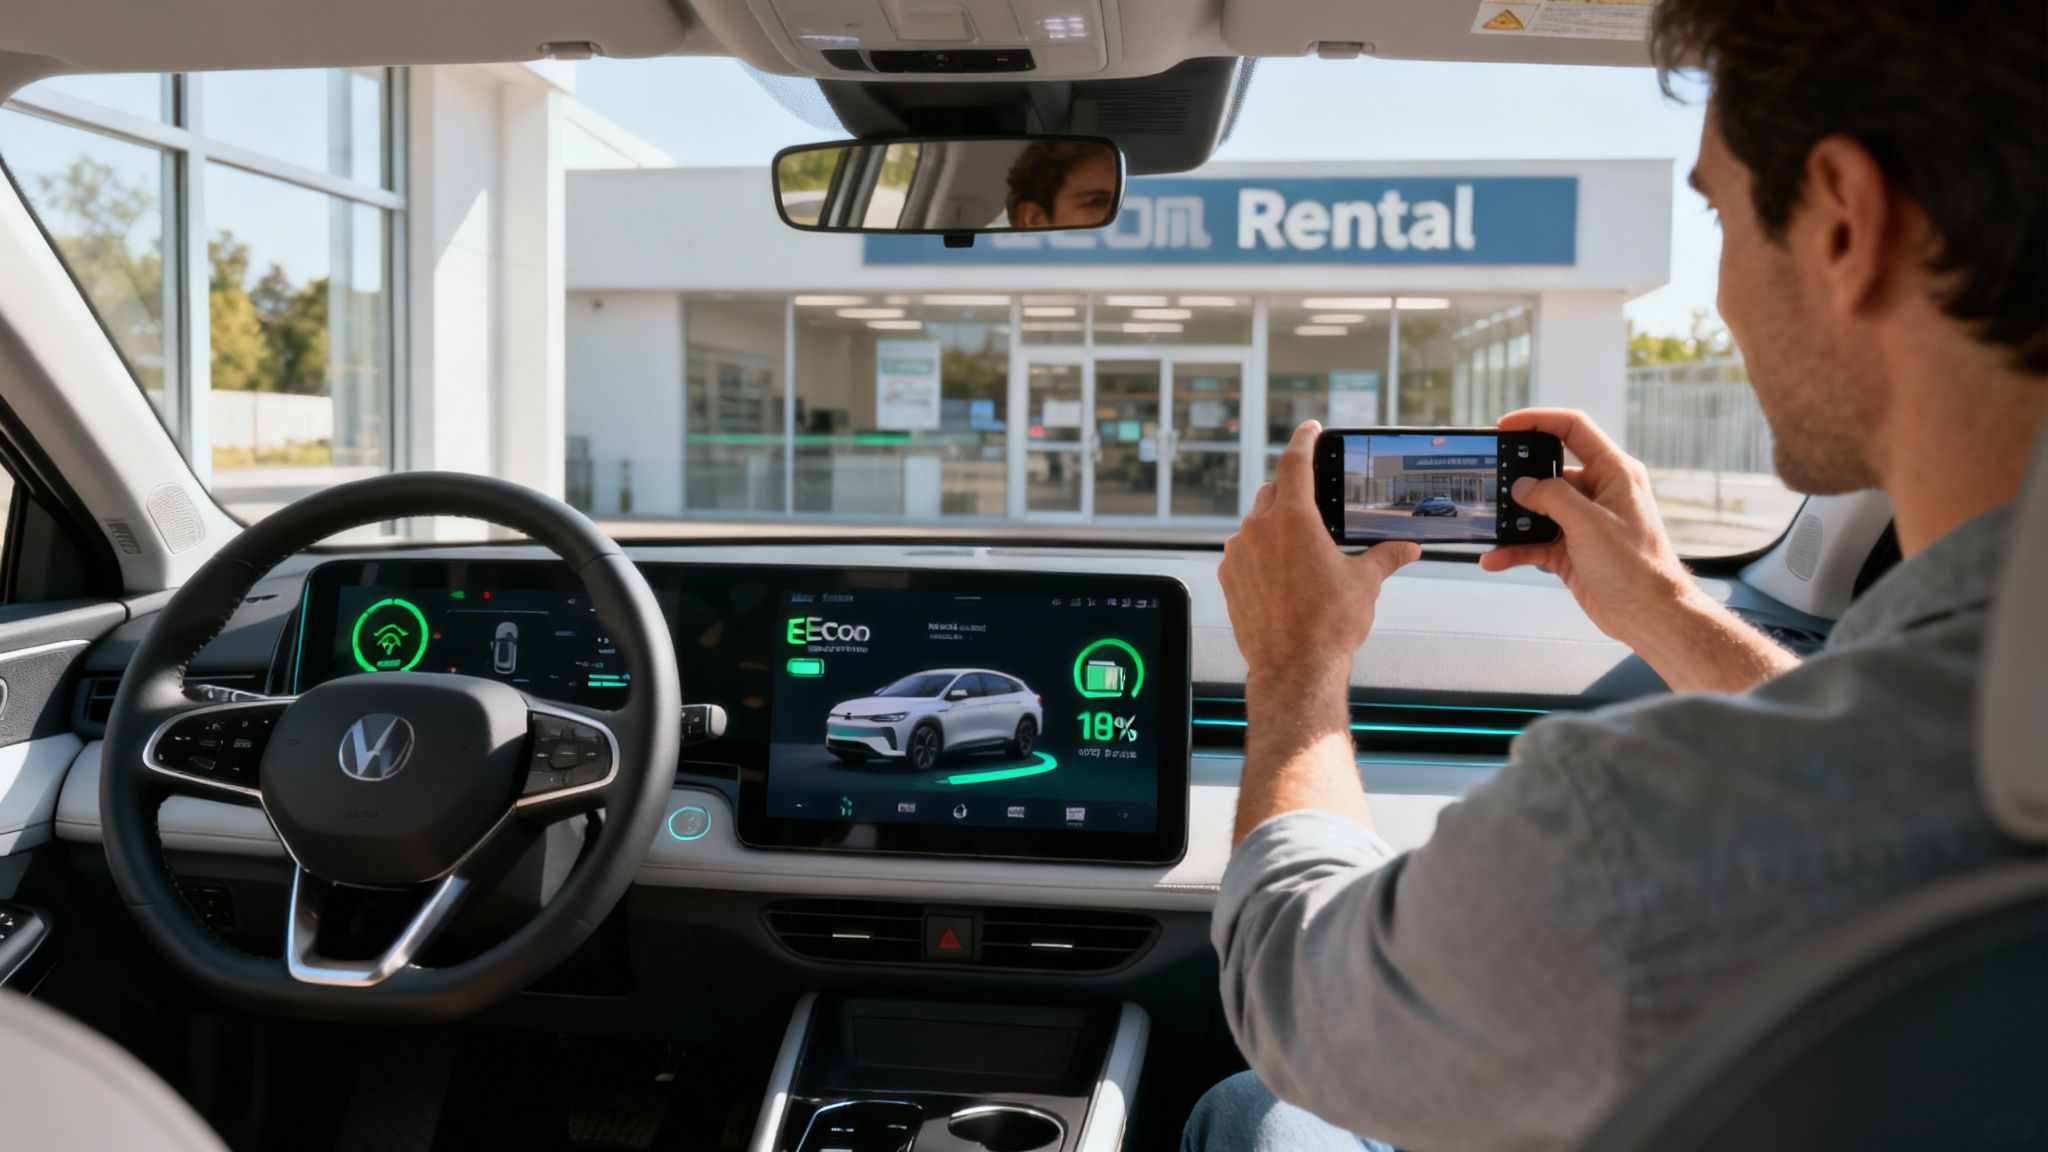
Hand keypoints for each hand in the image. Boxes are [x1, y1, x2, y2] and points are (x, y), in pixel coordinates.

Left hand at [1220, 421, 1419, 691]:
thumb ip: (1386, 556)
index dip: (1304, 440)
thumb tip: (1408, 547)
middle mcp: (1259, 529)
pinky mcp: (1228, 577)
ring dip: (1275, 525)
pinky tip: (1281, 574)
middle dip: (1292, 489)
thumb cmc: (1328, 626)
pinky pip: (1244, 552)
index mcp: (1294, 519)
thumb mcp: (1365, 583)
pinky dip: (1261, 553)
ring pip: (1256, 523)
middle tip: (1312, 499)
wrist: (1294, 669)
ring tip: (1300, 547)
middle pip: (1273, 491)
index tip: (1311, 429)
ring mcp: (1238, 553)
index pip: (1295, 462)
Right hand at [1480, 409, 1797, 691]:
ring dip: (1512, 519)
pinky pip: (1535, 542)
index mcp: (1613, 472)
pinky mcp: (1571, 549)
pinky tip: (1495, 558)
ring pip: (1537, 509)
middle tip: (1489, 478)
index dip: (1538, 420)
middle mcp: (1598, 492)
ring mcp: (1583, 522)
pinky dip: (1514, 549)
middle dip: (1517, 475)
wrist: (1648, 616)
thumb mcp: (1591, 524)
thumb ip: (1553, 498)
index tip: (1505, 425)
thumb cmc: (1637, 567)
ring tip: (1487, 524)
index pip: (1574, 429)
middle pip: (1548, 471)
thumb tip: (1522, 487)